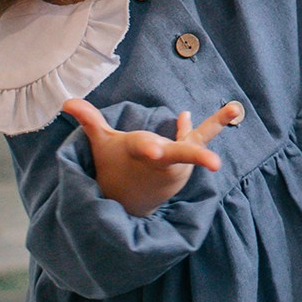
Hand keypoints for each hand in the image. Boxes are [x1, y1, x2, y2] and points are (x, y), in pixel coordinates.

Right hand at [63, 98, 241, 217]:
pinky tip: (228, 111)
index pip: (144, 149)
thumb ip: (90, 120)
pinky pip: (199, 140)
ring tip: (234, 108)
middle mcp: (161, 161)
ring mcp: (177, 164)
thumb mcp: (101, 143)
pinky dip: (209, 127)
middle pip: (180, 155)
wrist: (129, 200)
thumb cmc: (114, 165)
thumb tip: (67, 102)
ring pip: (196, 143)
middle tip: (216, 163)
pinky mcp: (187, 163)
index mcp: (138, 153)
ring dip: (214, 126)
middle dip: (197, 156)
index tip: (157, 150)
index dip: (150, 149)